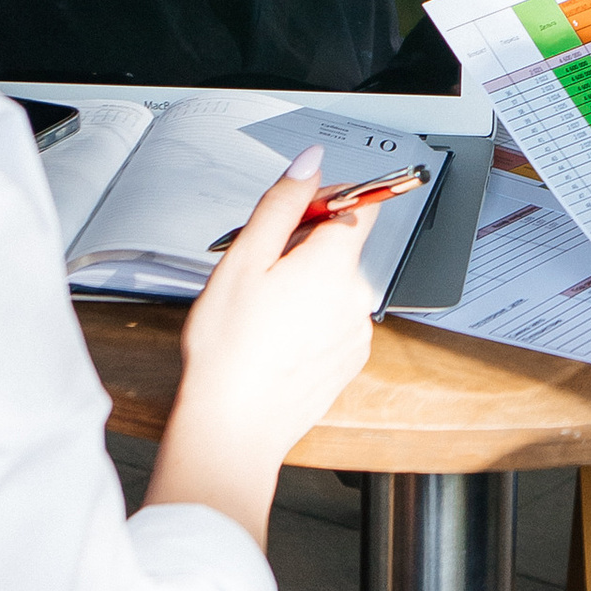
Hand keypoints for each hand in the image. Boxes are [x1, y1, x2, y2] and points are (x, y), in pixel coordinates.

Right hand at [150, 153, 381, 546]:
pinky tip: (275, 338)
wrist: (235, 425)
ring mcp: (357, 331)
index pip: (359, 204)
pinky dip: (310, 321)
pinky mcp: (349, 360)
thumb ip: (282, 204)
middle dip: (304, 247)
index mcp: (336, 262)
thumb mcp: (244, 259)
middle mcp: (358, 294)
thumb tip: (310, 164)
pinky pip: (333, 321)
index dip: (326, 200)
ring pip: (335, 286)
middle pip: (342, 247)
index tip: (296, 212)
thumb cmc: (231, 348)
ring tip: (261, 312)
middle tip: (258, 270)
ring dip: (306, 286)